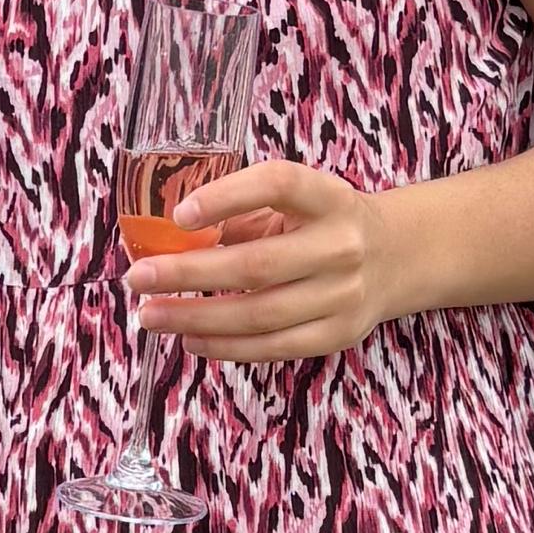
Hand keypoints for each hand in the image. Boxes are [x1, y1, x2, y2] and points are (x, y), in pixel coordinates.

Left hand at [123, 150, 403, 361]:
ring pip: (258, 315)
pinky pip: (272, 347)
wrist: (396, 257)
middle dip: (187, 274)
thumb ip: (244, 214)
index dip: (227, 197)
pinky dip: (225, 346)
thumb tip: (169, 240)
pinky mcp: (338, 334)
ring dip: (195, 318)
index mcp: (329, 197)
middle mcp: (341, 245)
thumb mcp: (298, 202)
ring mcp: (344, 295)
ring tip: (151, 314)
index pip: (279, 185)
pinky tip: (190, 339)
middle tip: (138, 278)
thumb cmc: (325, 224)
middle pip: (255, 264)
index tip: (179, 215)